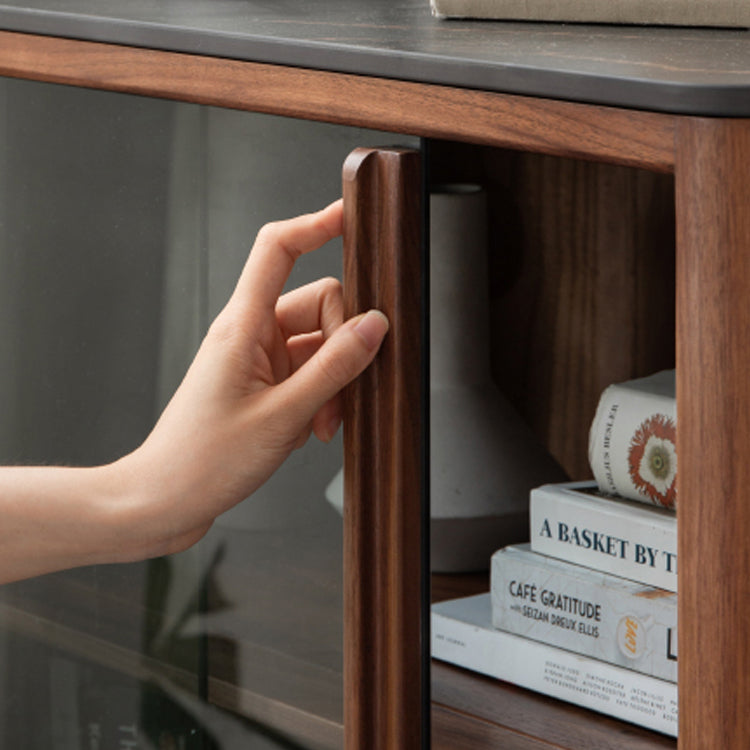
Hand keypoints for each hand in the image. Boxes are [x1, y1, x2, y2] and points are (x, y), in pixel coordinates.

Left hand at [114, 199, 387, 556]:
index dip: (315, 225)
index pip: (278, 250)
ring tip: (323, 424)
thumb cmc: (203, 460)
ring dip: (333, 382)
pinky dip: (321, 398)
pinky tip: (314, 429)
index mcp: (243, 326)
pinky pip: (309, 374)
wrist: (166, 500)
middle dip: (342, 346)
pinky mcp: (263, 386)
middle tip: (342, 391)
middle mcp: (251, 335)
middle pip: (318, 305)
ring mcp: (258, 362)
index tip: (349, 216)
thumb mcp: (283, 415)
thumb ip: (333, 368)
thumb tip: (374, 327)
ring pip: (319, 345)